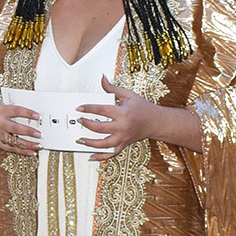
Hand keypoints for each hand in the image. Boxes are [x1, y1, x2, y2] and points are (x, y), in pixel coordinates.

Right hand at [0, 101, 41, 156]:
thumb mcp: (1, 105)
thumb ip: (13, 107)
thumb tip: (30, 112)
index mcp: (0, 111)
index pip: (16, 111)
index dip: (27, 113)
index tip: (38, 116)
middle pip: (15, 128)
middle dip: (28, 131)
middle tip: (39, 134)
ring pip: (14, 141)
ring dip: (27, 144)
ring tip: (38, 145)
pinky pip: (11, 148)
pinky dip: (22, 151)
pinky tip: (31, 152)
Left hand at [78, 75, 200, 158]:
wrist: (156, 122)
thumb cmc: (142, 107)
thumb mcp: (128, 95)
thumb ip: (113, 88)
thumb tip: (102, 78)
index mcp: (123, 113)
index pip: (102, 110)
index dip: (88, 108)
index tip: (79, 108)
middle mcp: (122, 127)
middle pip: (100, 128)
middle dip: (87, 125)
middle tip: (79, 121)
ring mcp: (123, 138)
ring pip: (104, 144)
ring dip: (90, 143)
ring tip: (80, 140)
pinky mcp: (124, 145)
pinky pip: (111, 154)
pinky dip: (101, 157)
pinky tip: (91, 156)